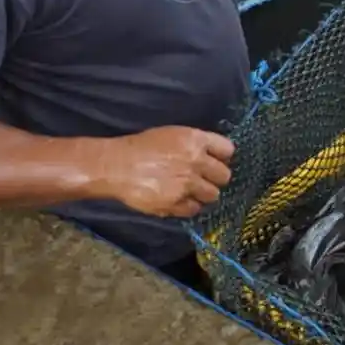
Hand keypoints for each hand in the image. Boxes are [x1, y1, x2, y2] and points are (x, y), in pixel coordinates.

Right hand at [102, 126, 234, 217]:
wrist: (116, 165)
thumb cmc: (142, 146)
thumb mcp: (173, 134)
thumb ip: (196, 144)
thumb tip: (213, 156)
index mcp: (196, 140)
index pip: (228, 150)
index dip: (222, 157)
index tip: (215, 161)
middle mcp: (196, 162)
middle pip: (224, 176)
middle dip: (216, 178)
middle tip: (204, 179)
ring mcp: (187, 184)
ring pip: (213, 195)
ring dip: (204, 194)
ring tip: (191, 191)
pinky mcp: (176, 203)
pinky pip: (194, 209)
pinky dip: (188, 207)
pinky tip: (178, 200)